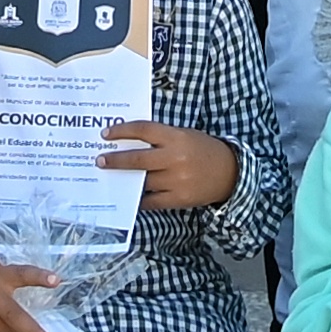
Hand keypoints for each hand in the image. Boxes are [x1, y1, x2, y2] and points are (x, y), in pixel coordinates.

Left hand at [100, 119, 238, 214]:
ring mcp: (176, 180)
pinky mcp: (179, 199)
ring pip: (143, 181)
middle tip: (100, 160)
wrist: (230, 173)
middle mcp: (175, 158)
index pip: (144, 130)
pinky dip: (139, 199)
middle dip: (115, 160)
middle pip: (138, 158)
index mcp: (176, 138)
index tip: (106, 134)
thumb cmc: (203, 150)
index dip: (123, 131)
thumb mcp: (185, 136)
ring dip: (125, 180)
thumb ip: (161, 139)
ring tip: (112, 178)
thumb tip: (130, 142)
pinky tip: (130, 196)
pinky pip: (152, 201)